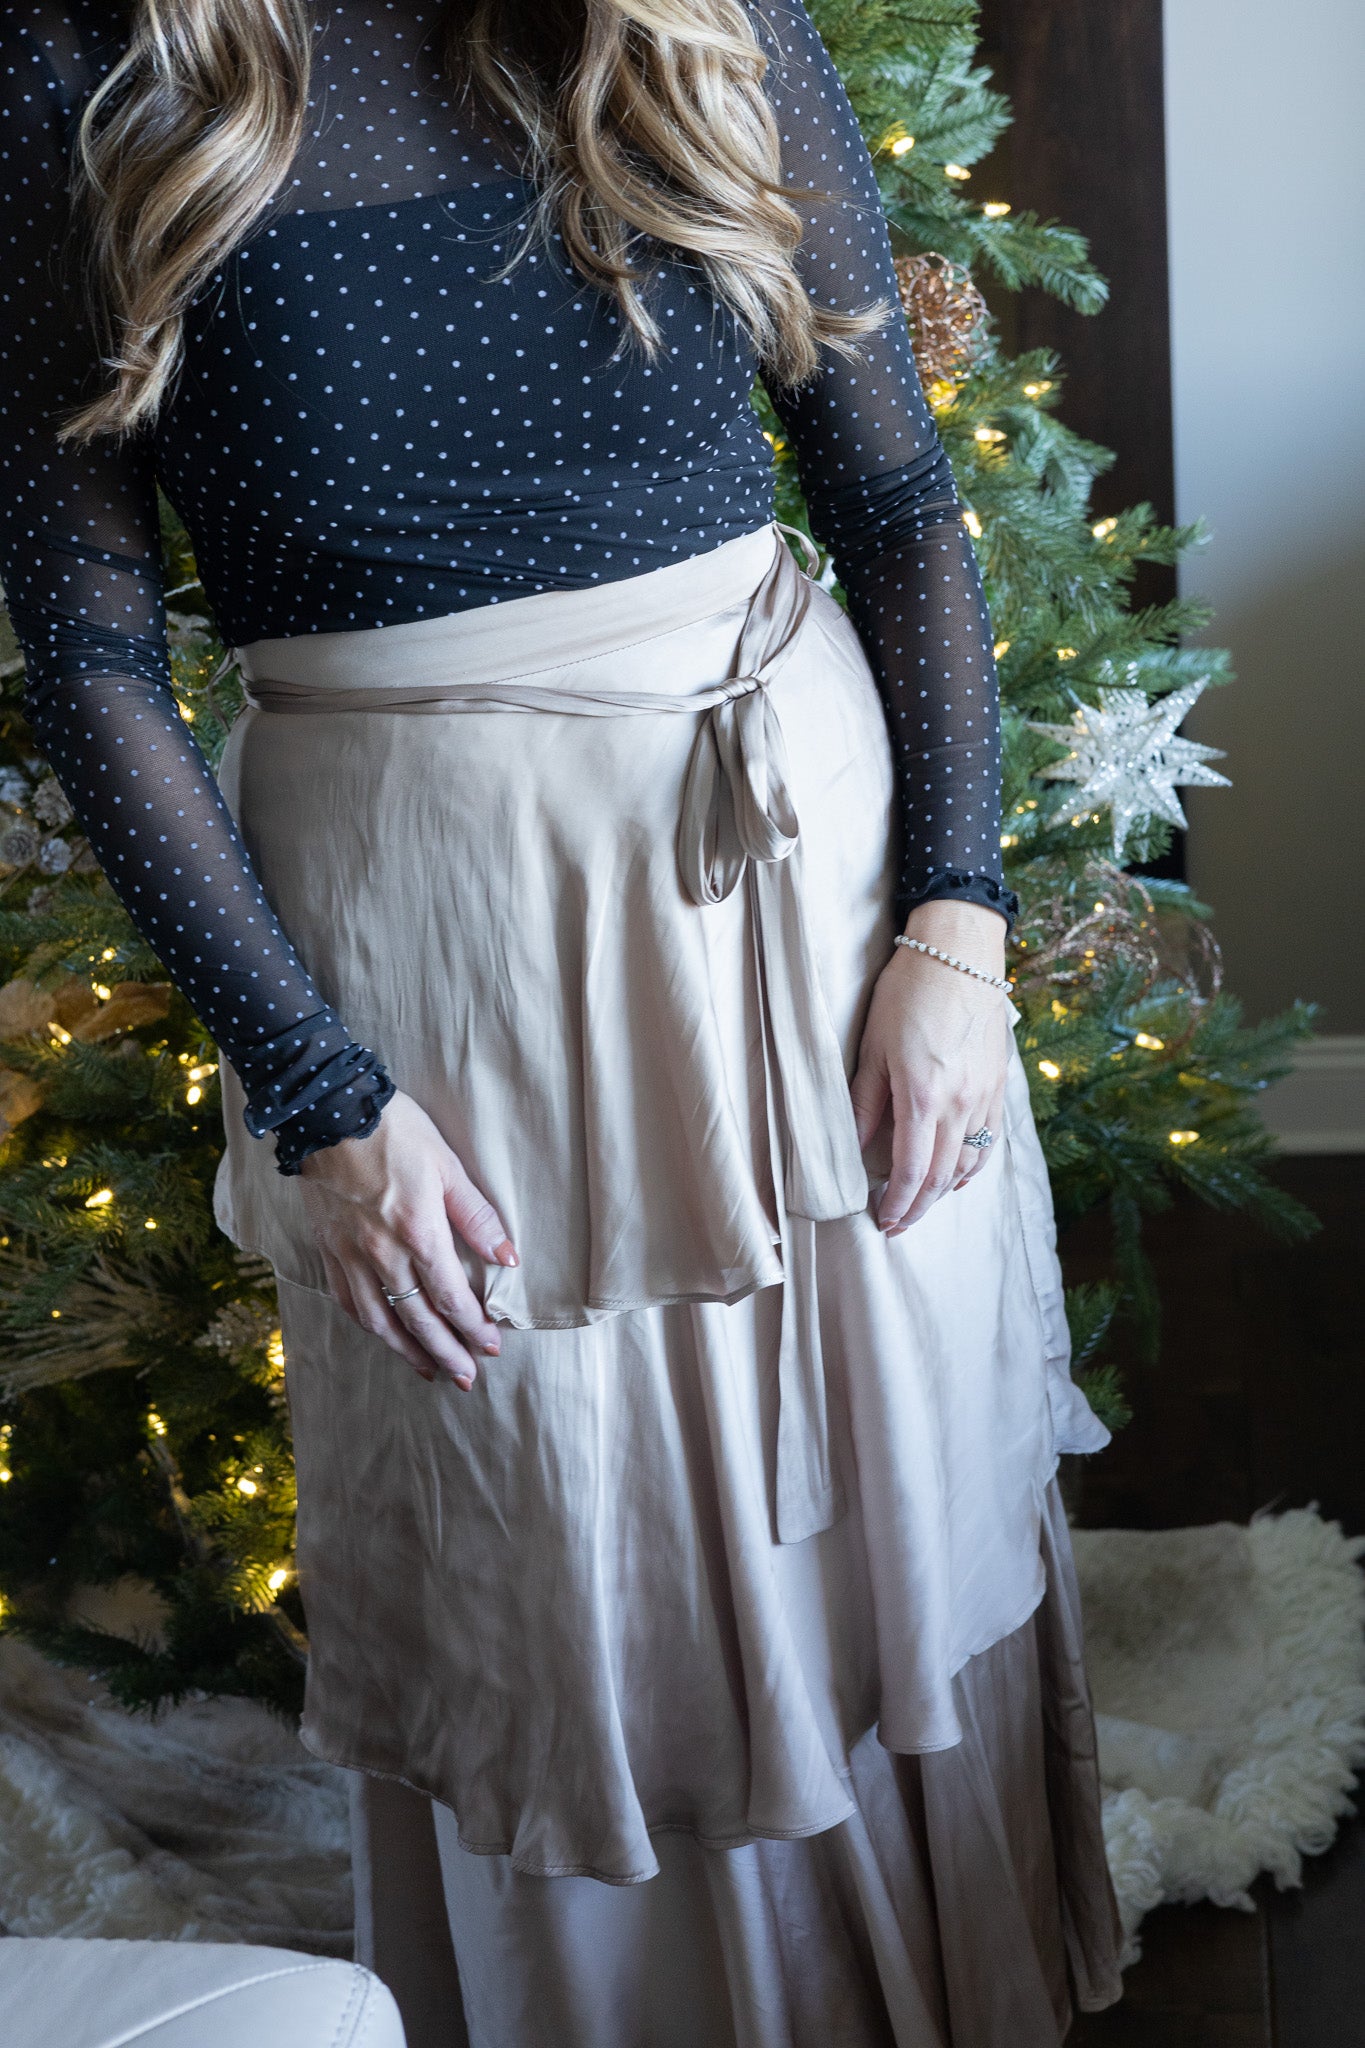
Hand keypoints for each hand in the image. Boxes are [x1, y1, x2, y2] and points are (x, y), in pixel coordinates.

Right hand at [297, 1089, 518, 1388]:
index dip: (473, 1327)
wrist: (328, 1112)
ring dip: (407, 1351)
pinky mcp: (328, 1248)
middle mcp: (381, 1253)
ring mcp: (350, 1255)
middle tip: (466, 1379)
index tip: (491, 1346)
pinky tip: (383, 1334)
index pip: (451, 1297)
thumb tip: (507, 1258)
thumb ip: (477, 1216)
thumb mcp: (447, 1165)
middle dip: (446, 1353)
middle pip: (417, 1320)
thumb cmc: (394, 1131)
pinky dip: (369, 1325)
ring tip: (430, 1370)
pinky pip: (347, 1300)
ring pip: (379, 1320)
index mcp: (417, 1232)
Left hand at [849, 901, 1011, 1234]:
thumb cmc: (908, 993)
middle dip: (919, 1207)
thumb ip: (864, 1103)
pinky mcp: (998, 1083)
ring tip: (922, 1201)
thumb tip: (852, 1147)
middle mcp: (960, 1103)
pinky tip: (959, 1172)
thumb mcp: (872, 1048)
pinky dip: (973, 1164)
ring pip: (970, 1162)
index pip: (912, 1171)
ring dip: (945, 1190)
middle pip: (942, 1176)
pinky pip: (990, 1138)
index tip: (884, 1222)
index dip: (898, 1204)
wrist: (958, 953)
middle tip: (898, 1224)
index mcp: (923, 1097)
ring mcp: (984, 1095)